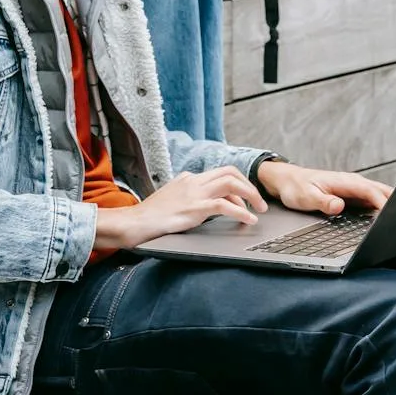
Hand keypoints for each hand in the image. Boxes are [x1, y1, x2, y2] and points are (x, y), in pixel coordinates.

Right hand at [93, 167, 267, 251]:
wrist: (135, 222)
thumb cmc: (150, 216)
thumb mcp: (171, 200)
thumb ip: (187, 198)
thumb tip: (204, 206)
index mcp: (188, 178)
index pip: (220, 174)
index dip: (237, 187)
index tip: (246, 201)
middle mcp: (193, 181)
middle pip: (230, 172)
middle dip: (249, 186)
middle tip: (260, 204)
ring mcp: (194, 193)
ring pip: (231, 182)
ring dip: (250, 196)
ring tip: (259, 211)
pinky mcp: (194, 208)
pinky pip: (225, 205)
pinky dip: (241, 212)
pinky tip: (249, 220)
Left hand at [255, 161, 391, 216]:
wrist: (287, 180)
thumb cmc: (295, 187)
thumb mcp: (305, 196)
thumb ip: (323, 202)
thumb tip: (338, 206)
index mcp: (345, 181)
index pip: (371, 192)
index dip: (383, 203)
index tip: (393, 215)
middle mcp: (353, 183)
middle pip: (382, 191)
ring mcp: (354, 189)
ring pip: (380, 195)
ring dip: (392, 204)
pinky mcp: (353, 196)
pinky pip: (373, 201)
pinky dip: (383, 208)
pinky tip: (388, 218)